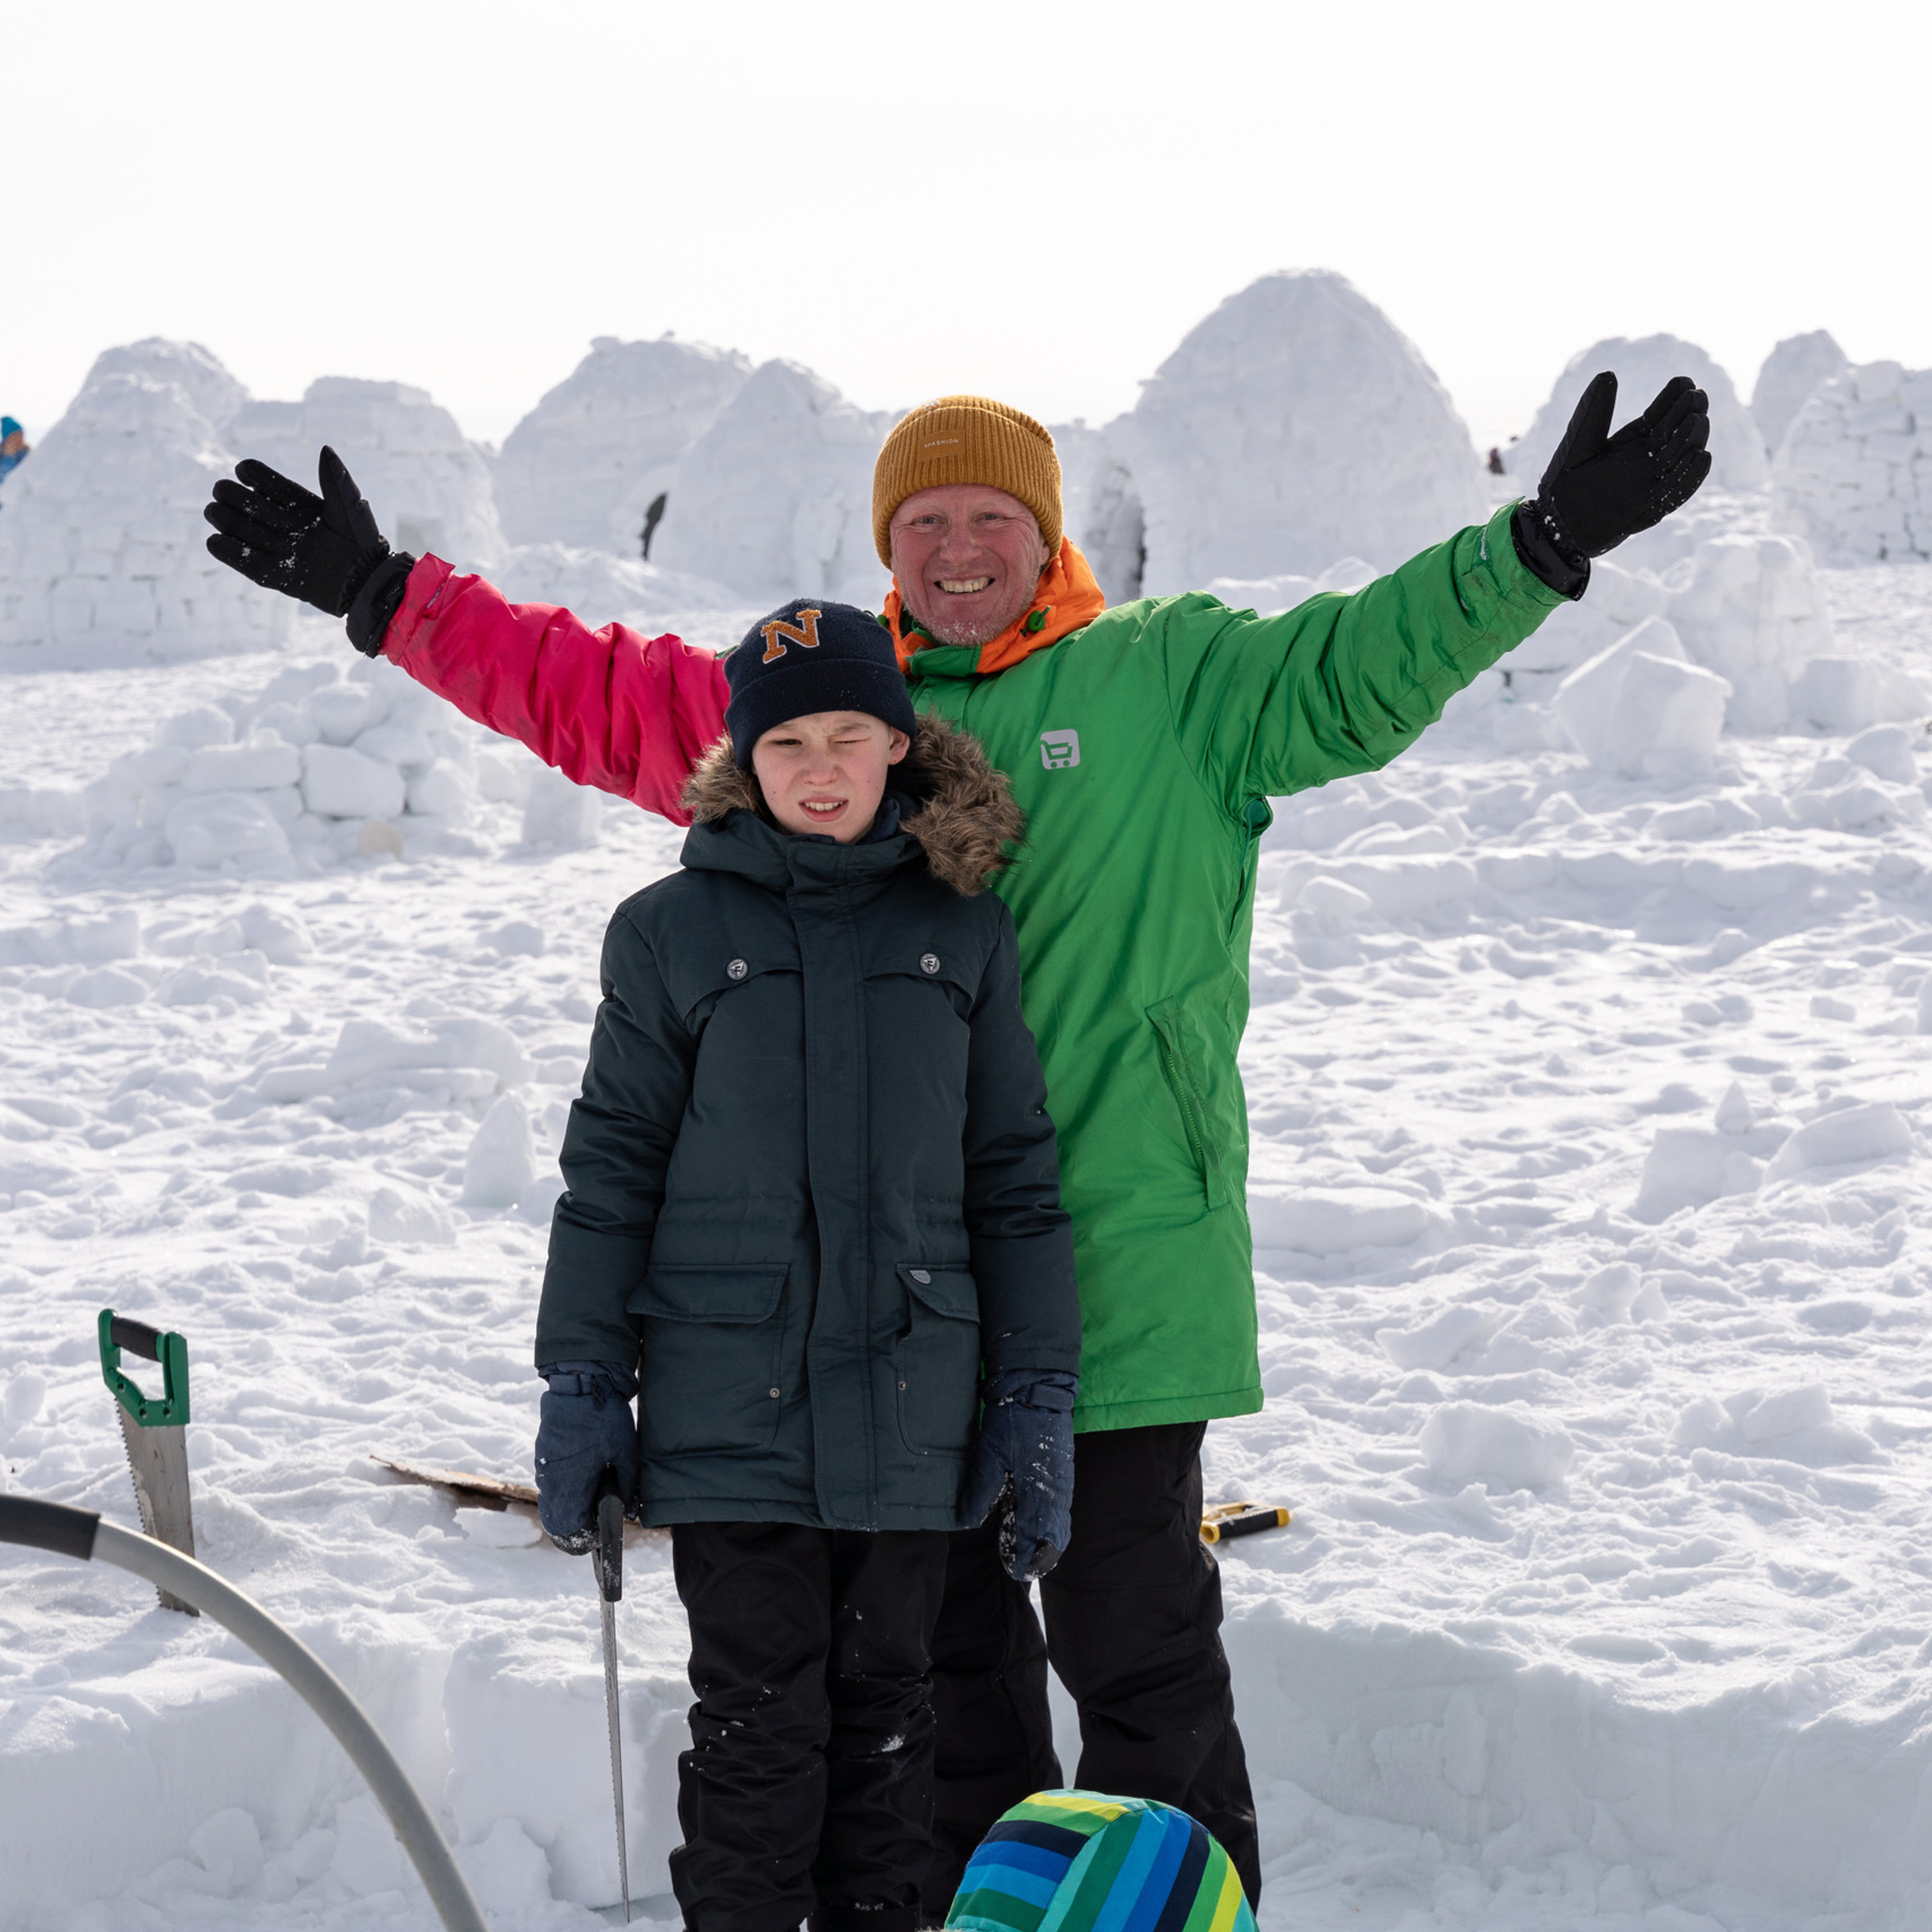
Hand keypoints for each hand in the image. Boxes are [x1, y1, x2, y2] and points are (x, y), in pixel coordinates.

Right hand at [204, 446, 414, 653]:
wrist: (369, 583)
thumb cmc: (364, 544)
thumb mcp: (351, 509)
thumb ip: (337, 481)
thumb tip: (325, 449)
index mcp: (301, 506)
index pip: (270, 484)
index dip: (254, 475)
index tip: (243, 471)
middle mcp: (287, 526)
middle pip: (250, 507)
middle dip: (232, 497)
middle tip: (221, 493)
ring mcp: (282, 551)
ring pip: (245, 533)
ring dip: (226, 521)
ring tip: (213, 512)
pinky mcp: (279, 577)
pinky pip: (249, 564)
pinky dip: (230, 554)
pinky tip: (215, 541)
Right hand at [534, 1361, 638, 1552]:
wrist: (579, 1382)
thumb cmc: (604, 1419)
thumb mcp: (625, 1452)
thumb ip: (627, 1485)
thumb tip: (629, 1510)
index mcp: (569, 1487)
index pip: (566, 1530)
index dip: (583, 1537)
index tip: (600, 1532)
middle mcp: (550, 1481)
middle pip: (558, 1517)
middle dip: (579, 1520)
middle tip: (602, 1511)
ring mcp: (544, 1465)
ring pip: (555, 1497)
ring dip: (573, 1500)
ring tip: (599, 1486)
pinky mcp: (544, 1451)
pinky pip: (553, 1478)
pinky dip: (568, 1482)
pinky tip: (589, 1468)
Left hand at [961, 1368, 1076, 1580]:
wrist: (1038, 1389)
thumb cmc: (1012, 1423)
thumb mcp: (988, 1457)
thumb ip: (979, 1492)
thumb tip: (967, 1522)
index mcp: (1039, 1492)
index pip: (1037, 1538)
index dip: (1026, 1557)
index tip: (1015, 1571)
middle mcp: (1057, 1492)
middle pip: (1053, 1535)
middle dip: (1039, 1554)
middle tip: (1021, 1567)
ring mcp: (1063, 1481)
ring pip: (1058, 1521)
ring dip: (1045, 1539)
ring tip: (1028, 1551)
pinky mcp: (1063, 1471)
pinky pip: (1060, 1506)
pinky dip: (1050, 1521)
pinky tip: (1038, 1523)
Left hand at [1518, 373, 1712, 588]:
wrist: (1555, 526)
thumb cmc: (1564, 483)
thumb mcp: (1580, 443)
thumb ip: (1593, 412)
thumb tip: (1608, 374)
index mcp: (1635, 439)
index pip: (1662, 413)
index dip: (1675, 397)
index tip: (1685, 382)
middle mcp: (1648, 459)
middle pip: (1678, 432)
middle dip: (1689, 414)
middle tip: (1696, 398)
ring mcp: (1652, 483)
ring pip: (1682, 458)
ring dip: (1693, 440)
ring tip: (1697, 421)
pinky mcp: (1650, 508)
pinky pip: (1677, 492)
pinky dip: (1691, 476)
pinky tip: (1702, 456)